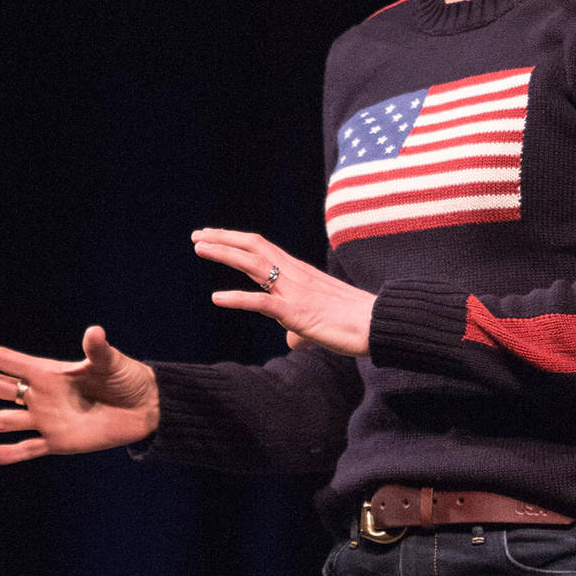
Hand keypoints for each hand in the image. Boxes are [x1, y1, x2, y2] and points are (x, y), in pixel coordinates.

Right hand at [0, 326, 159, 463]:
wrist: (146, 408)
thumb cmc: (128, 378)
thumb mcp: (112, 362)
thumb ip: (98, 350)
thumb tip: (94, 332)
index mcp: (50, 372)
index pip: (8, 362)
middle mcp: (42, 395)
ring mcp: (48, 419)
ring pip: (4, 421)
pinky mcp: (59, 442)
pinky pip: (28, 448)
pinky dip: (9, 453)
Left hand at [191, 228, 374, 356]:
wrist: (378, 324)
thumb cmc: (355, 322)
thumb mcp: (321, 321)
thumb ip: (300, 327)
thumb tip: (292, 340)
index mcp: (300, 273)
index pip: (262, 248)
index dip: (236, 240)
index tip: (213, 237)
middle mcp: (295, 275)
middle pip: (253, 247)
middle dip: (223, 239)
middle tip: (197, 235)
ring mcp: (295, 291)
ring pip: (253, 264)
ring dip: (224, 253)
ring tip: (199, 247)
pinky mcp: (297, 312)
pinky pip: (261, 302)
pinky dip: (237, 298)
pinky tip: (216, 299)